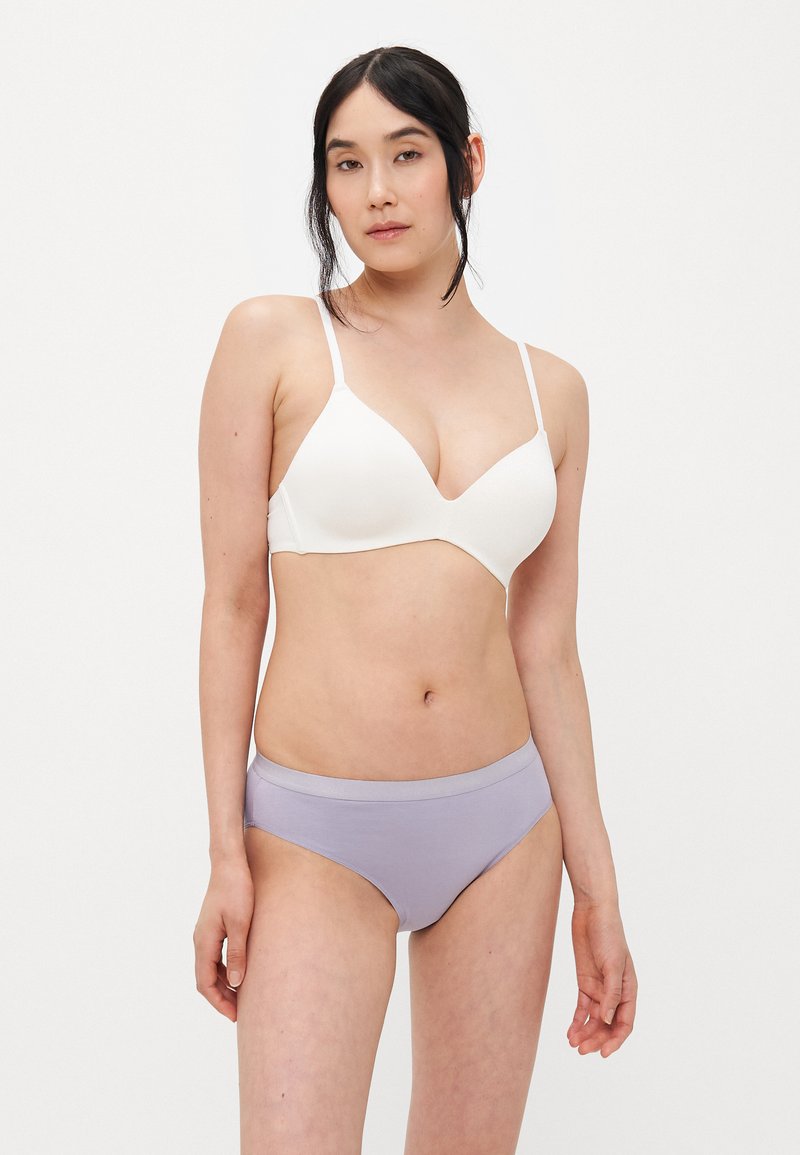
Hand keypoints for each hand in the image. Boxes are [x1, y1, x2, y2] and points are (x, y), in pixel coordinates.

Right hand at [193, 854, 253, 1022]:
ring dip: (222, 985)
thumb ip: (237, 954)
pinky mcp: (212, 927)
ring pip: (209, 968)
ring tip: (242, 997)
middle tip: (240, 1013)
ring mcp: (205, 933)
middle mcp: (200, 940)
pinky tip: (239, 973)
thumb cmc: (237, 889)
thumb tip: (234, 984)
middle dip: (220, 998)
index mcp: (204, 941)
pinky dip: (224, 970)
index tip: (234, 1016)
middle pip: (205, 979)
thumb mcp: (241, 924)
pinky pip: (214, 956)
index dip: (218, 1002)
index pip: (205, 983)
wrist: (229, 863)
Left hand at [567, 900, 636, 1056]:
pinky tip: (570, 1032)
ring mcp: (599, 988)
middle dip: (596, 1039)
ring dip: (585, 1033)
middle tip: (582, 1051)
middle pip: (607, 1025)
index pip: (625, 1023)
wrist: (592, 912)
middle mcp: (615, 993)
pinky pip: (581, 1008)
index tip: (603, 1053)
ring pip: (593, 1019)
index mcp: (629, 990)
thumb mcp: (612, 964)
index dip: (615, 1040)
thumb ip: (611, 993)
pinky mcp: (585, 982)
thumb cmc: (609, 934)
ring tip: (573, 1044)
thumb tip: (608, 1020)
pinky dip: (576, 1021)